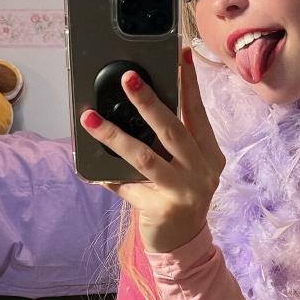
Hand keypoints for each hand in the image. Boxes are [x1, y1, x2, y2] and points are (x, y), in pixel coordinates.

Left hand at [82, 48, 224, 254]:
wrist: (182, 244)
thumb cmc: (176, 195)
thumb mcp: (181, 166)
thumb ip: (167, 141)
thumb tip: (131, 105)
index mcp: (209, 153)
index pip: (197, 112)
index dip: (189, 83)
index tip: (180, 54)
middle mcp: (203, 171)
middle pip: (173, 130)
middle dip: (149, 102)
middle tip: (128, 78)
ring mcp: (185, 191)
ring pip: (145, 156)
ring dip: (114, 135)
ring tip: (90, 118)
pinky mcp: (163, 208)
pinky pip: (128, 185)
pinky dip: (108, 175)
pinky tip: (89, 168)